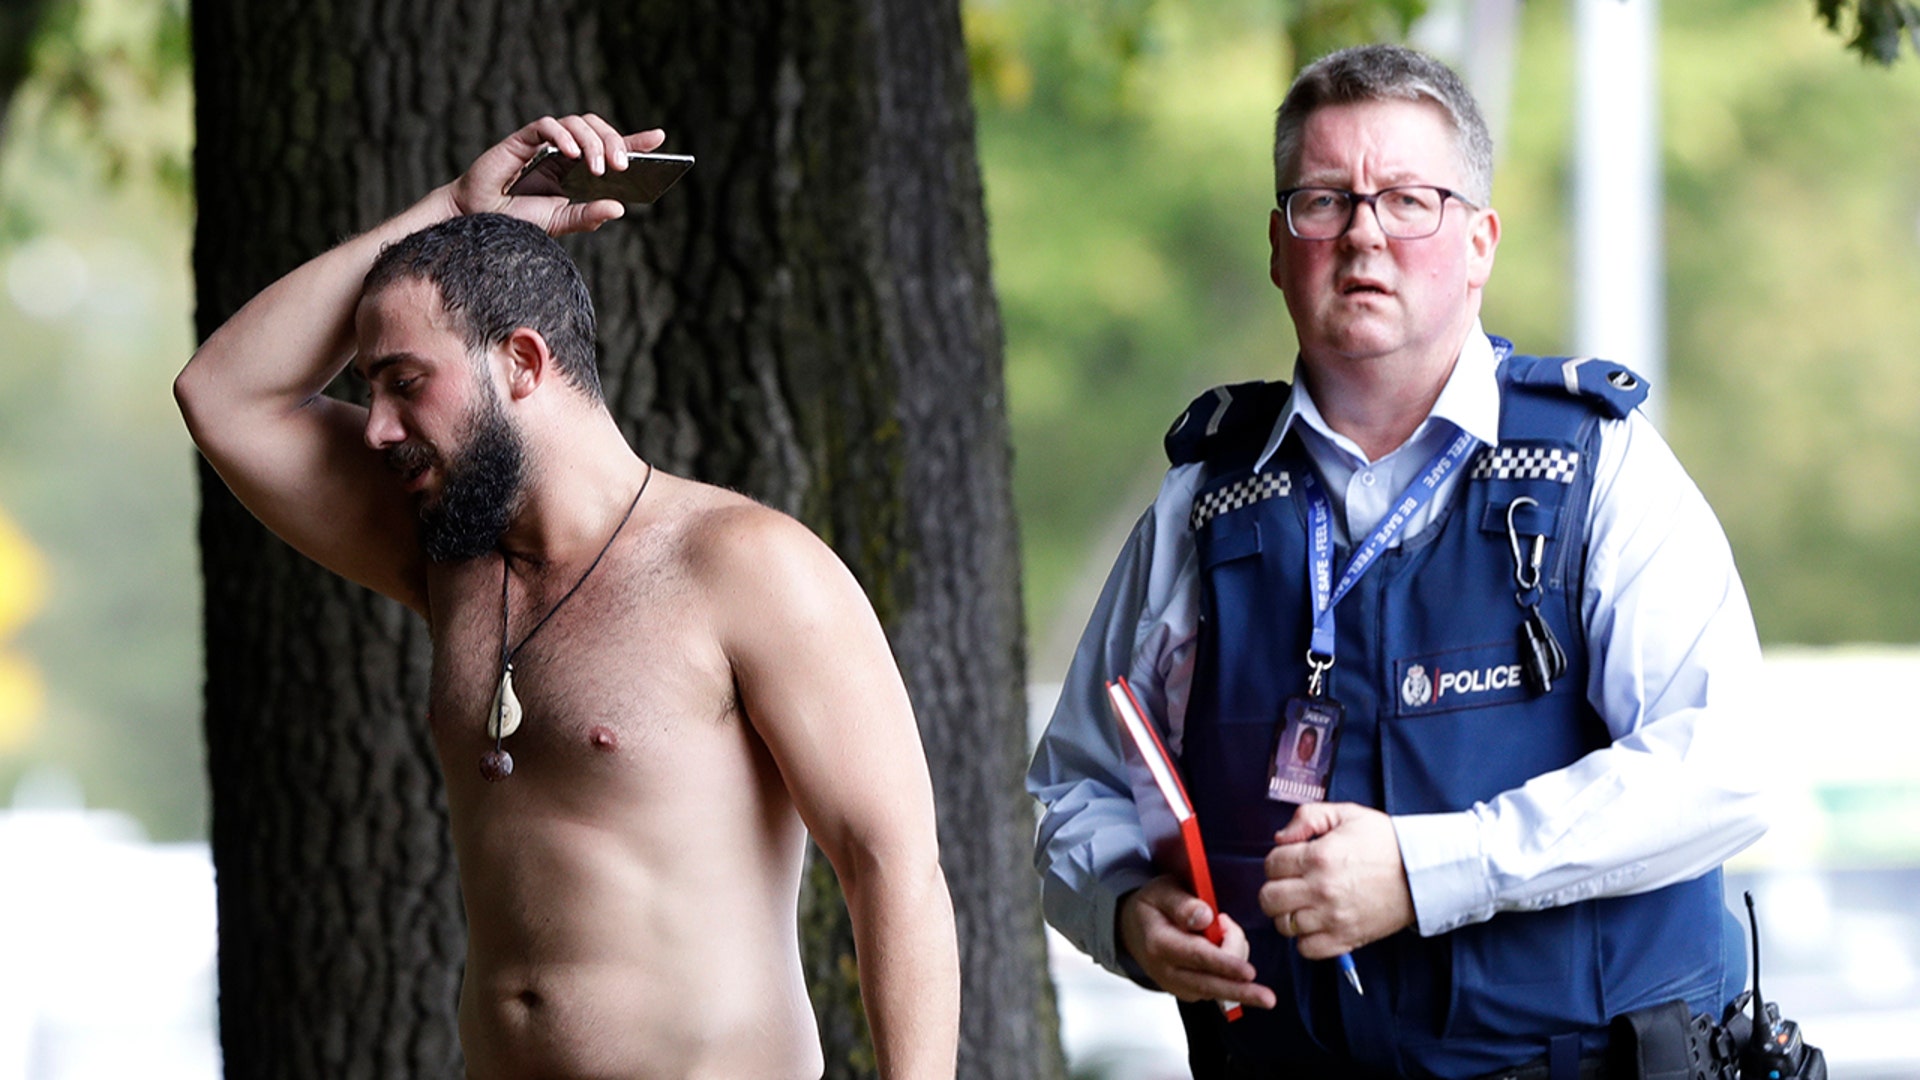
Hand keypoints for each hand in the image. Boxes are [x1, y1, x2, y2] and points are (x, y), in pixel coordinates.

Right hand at [448, 114, 668, 234]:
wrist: (478, 220)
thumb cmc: (517, 220)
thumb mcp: (559, 222)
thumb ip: (588, 216)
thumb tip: (620, 209)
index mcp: (578, 169)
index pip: (612, 147)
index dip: (636, 140)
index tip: (660, 137)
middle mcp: (565, 152)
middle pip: (597, 129)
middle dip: (615, 142)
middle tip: (623, 165)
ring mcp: (544, 143)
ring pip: (577, 123)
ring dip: (592, 142)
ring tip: (597, 168)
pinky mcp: (522, 139)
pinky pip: (547, 125)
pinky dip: (562, 135)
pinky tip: (571, 154)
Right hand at [1118, 876, 1274, 1008]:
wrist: (1132, 929)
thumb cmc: (1152, 906)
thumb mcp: (1162, 892)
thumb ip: (1182, 903)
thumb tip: (1205, 917)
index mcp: (1159, 943)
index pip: (1197, 956)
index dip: (1225, 964)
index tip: (1248, 973)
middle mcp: (1167, 971)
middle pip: (1210, 985)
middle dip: (1242, 992)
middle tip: (1268, 999)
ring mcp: (1178, 985)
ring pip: (1219, 985)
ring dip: (1236, 963)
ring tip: (1225, 927)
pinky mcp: (1188, 992)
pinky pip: (1218, 987)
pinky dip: (1231, 970)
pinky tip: (1225, 948)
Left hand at [1258, 802, 1414, 959]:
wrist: (1422, 873)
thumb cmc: (1386, 843)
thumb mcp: (1346, 814)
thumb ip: (1308, 817)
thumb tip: (1281, 838)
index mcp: (1318, 857)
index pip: (1271, 864)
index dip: (1277, 861)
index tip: (1290, 862)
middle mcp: (1321, 890)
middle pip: (1269, 898)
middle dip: (1275, 888)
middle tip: (1290, 884)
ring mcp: (1332, 918)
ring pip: (1283, 925)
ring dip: (1288, 914)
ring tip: (1303, 904)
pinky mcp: (1345, 939)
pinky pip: (1306, 949)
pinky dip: (1305, 939)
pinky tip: (1316, 923)